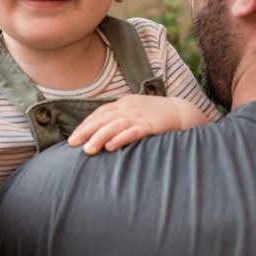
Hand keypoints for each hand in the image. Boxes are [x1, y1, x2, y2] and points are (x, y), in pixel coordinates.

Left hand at [67, 95, 210, 153]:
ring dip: (99, 137)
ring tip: (88, 150)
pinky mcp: (151, 125)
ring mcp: (140, 116)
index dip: (85, 125)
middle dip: (86, 131)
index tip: (73, 137)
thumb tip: (101, 135)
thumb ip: (119, 120)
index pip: (100, 113)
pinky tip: (111, 147)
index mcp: (124, 104)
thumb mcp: (135, 113)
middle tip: (72, 144)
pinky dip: (121, 138)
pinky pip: (134, 131)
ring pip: (115, 125)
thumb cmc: (156, 116)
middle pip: (103, 119)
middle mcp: (129, 108)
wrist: (182, 112)